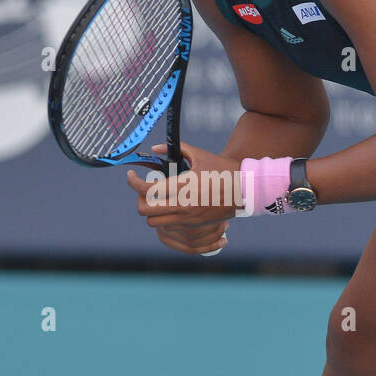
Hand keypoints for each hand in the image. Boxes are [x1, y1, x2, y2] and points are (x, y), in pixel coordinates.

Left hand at [125, 142, 242, 253]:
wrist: (245, 189)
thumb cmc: (222, 169)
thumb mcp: (199, 155)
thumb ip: (175, 149)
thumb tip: (155, 148)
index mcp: (183, 186)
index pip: (147, 189)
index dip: (132, 182)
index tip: (130, 176)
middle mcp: (183, 205)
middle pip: (145, 210)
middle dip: (139, 199)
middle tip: (142, 190)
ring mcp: (188, 218)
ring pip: (154, 222)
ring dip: (150, 211)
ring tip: (155, 199)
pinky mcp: (193, 226)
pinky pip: (168, 227)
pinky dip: (163, 218)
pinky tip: (168, 206)